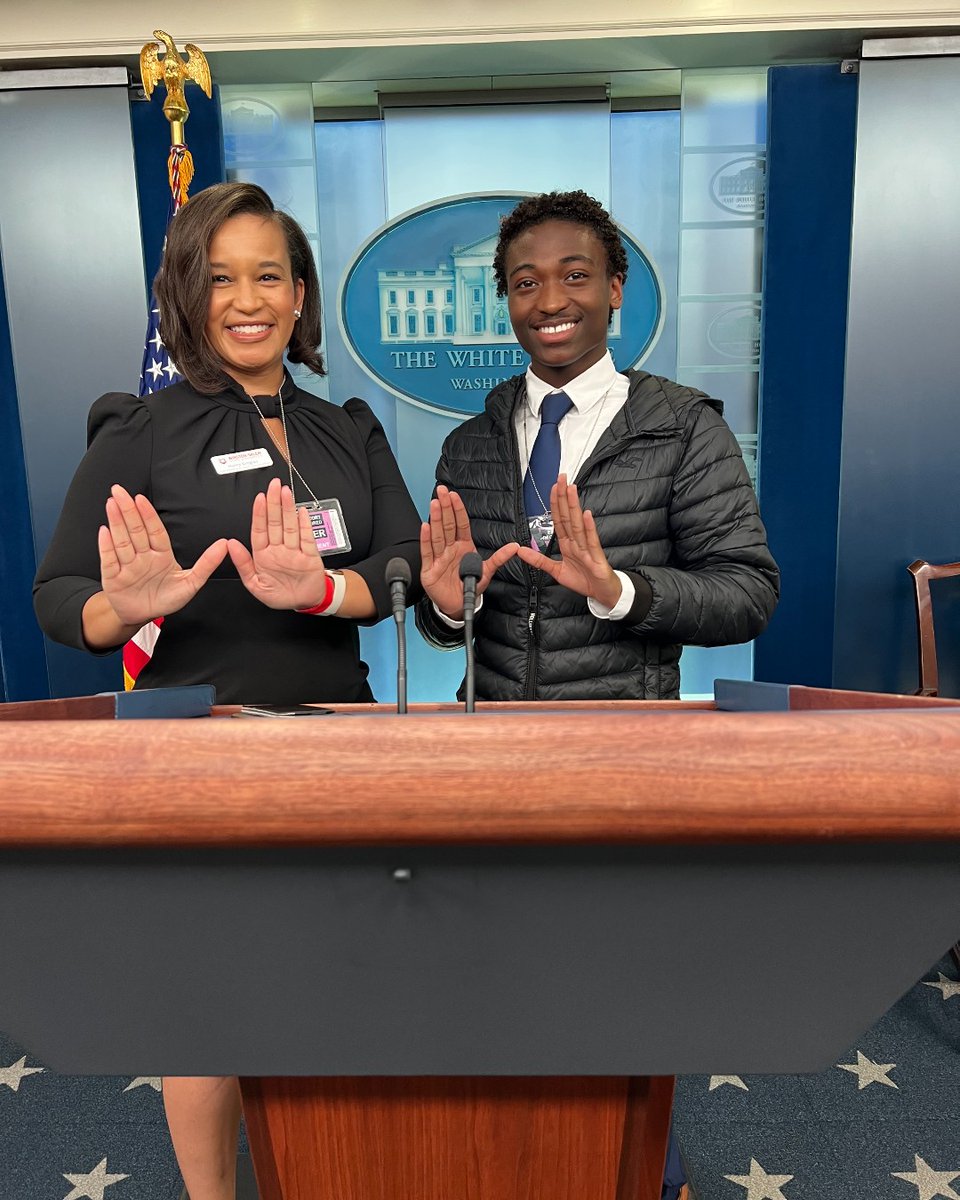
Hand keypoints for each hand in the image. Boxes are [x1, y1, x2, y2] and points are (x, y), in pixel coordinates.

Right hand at [98, 484, 226, 624]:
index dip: (148, 515)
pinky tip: (104, 531)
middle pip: (135, 530)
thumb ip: (207, 564)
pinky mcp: (113, 578)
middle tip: (120, 491)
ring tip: (112, 504)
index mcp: (161, 555)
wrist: (143, 616)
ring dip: (116, 522)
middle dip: (128, 510)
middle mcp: (143, 556)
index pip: (155, 531)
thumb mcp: (191, 583)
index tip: (141, 499)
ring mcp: (127, 566)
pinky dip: (106, 546)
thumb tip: (224, 544)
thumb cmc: (166, 598)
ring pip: (122, 541)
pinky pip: (109, 560)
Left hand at [228, 478, 328, 609]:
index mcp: (264, 555)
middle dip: (274, 503)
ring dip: (288, 509)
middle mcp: (279, 549)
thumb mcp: (255, 585)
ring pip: (290, 526)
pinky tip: (302, 512)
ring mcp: (295, 551)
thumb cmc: (280, 595)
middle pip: (275, 522)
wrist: (304, 603)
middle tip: (273, 486)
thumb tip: (230, 545)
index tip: (259, 498)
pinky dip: (305, 525)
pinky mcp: (310, 556)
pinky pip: (307, 538)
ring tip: (285, 492)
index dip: (259, 514)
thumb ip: (243, 565)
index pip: (260, 530)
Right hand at [420, 485, 518, 619]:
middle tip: (442, 491)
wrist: (459, 604)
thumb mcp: (487, 570)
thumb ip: (499, 558)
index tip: (454, 496)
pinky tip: (425, 526)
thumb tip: (515, 547)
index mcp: (463, 546)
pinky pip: (427, 552)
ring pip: (437, 535)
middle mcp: (450, 549)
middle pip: (447, 525)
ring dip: (436, 519)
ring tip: (434, 503)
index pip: (460, 524)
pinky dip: (426, 540)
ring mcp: (439, 557)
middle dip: (445, 507)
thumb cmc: (470, 585)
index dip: (457, 510)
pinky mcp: (429, 568)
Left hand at [516, 475, 621, 607]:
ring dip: (574, 506)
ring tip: (571, 490)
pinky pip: (592, 541)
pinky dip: (589, 528)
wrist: (602, 593)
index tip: (553, 486)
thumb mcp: (556, 571)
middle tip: (562, 478)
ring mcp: (588, 548)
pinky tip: (586, 515)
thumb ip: (539, 561)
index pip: (560, 519)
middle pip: (569, 516)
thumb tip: (521, 551)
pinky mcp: (597, 558)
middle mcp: (578, 542)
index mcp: (568, 543)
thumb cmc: (584, 579)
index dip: (555, 503)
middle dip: (564, 497)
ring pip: (578, 524)